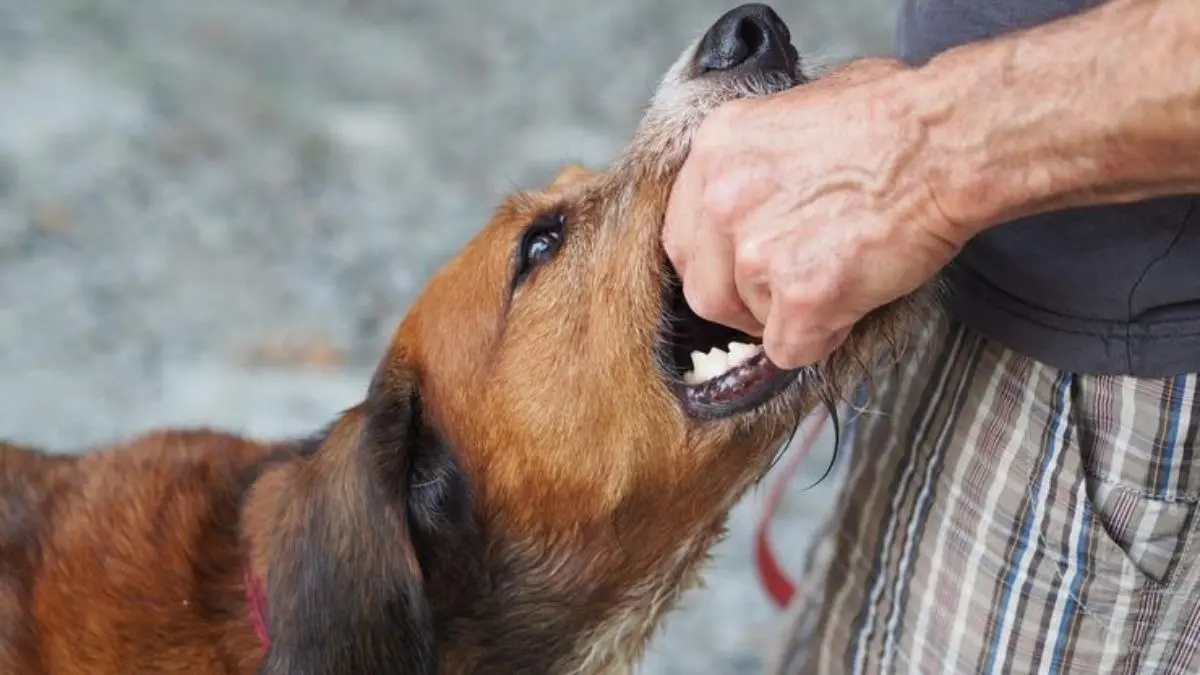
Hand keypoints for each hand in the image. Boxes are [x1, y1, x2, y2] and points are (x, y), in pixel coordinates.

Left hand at [663, 58, 966, 369]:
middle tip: (784, 294)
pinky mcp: (803, 296)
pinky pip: (791, 349)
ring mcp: (758, 251)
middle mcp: (722, 199)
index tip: (741, 270)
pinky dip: (818, 341)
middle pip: (703, 287)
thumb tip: (763, 187)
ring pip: (749, 319)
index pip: (683, 234)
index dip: (715, 262)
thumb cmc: (895, 116)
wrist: (948, 141)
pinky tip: (847, 312)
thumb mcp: (800, 107)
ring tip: (836, 285)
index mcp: (716, 149)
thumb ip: (761, 158)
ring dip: (787, 316)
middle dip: (740, 302)